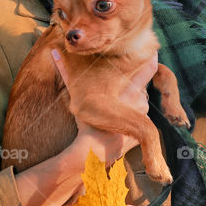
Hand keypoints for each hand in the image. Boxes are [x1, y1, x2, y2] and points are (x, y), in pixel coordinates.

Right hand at [53, 49, 157, 166]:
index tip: (152, 55)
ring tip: (116, 112)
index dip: (152, 60)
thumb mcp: (75, 95)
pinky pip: (141, 120)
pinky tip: (120, 125)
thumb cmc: (84, 123)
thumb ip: (66, 72)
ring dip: (132, 105)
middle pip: (141, 87)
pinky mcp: (144, 129)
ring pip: (141, 103)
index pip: (149, 67)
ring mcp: (143, 114)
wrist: (93, 153)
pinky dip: (134, 120)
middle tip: (120, 94)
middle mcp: (140, 99)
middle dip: (133, 88)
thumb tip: (53, 52)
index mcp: (128, 87)